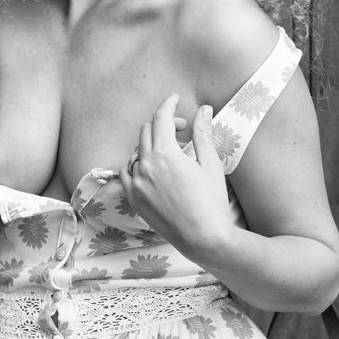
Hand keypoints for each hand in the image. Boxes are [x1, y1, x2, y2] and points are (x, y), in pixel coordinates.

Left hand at [119, 97, 235, 263]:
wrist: (203, 238)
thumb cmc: (212, 202)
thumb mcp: (210, 164)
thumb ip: (202, 134)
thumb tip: (203, 110)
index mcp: (165, 154)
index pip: (161, 118)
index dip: (169, 104)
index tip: (175, 99)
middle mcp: (145, 166)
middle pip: (147, 131)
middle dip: (164, 124)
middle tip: (182, 130)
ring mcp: (136, 183)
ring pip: (136, 151)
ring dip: (151, 144)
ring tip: (171, 152)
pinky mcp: (133, 199)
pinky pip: (127, 172)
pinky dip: (137, 164)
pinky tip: (153, 168)